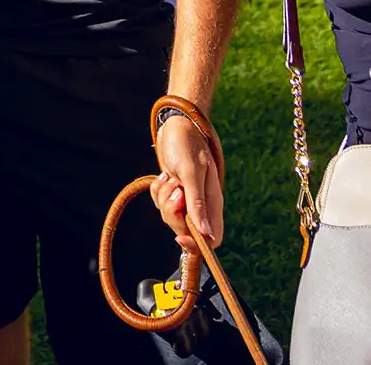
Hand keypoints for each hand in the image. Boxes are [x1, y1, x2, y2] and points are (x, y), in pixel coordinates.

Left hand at [151, 112, 224, 249]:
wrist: (176, 126)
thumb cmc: (187, 145)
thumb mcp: (191, 172)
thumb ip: (197, 202)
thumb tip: (206, 233)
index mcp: (213, 203)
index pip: (212, 239)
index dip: (197, 243)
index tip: (179, 235)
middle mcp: (201, 205)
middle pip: (185, 230)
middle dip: (173, 212)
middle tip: (174, 190)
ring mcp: (186, 199)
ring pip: (170, 216)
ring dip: (163, 198)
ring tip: (169, 177)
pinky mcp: (172, 193)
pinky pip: (160, 204)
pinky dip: (157, 191)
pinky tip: (163, 176)